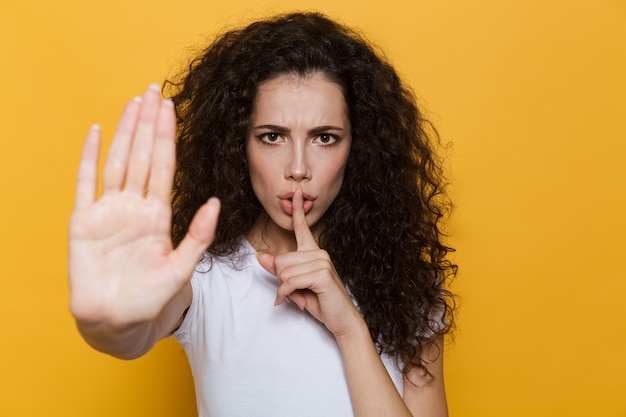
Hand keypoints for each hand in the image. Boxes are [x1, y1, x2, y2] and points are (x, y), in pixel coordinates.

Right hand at [69, 85, 219, 329]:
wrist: (118, 321)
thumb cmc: (151, 298)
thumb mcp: (182, 267)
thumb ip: (197, 234)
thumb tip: (215, 201)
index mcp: (157, 215)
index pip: (164, 167)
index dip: (167, 138)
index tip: (171, 110)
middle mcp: (133, 206)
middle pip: (141, 156)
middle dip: (148, 124)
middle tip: (153, 90)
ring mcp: (108, 211)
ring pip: (117, 162)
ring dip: (124, 131)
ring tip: (133, 102)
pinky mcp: (83, 222)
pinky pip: (85, 183)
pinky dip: (89, 157)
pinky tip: (96, 132)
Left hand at [257, 187, 361, 337]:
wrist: (343, 321)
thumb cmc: (321, 303)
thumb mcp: (295, 286)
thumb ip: (279, 271)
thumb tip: (260, 256)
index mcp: (314, 252)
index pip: (303, 228)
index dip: (297, 210)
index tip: (296, 192)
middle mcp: (319, 253)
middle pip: (281, 259)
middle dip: (280, 280)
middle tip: (289, 292)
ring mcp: (322, 262)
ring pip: (284, 271)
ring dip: (283, 289)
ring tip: (294, 298)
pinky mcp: (322, 275)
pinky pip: (290, 281)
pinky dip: (285, 294)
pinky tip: (291, 301)